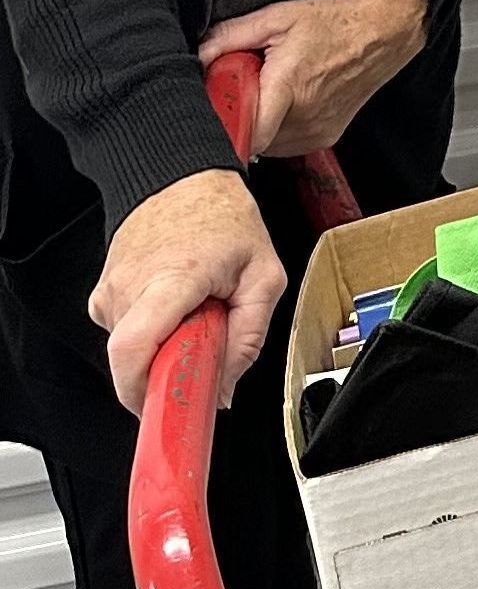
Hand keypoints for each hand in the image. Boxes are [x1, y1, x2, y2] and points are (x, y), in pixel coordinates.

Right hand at [90, 171, 284, 413]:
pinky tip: (175, 304)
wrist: (179, 175)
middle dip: (171, 371)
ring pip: (133, 351)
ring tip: (194, 311)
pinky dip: (154, 332)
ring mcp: (110, 291)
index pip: (133, 351)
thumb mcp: (263, 276)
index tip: (170, 413)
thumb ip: (248, 338)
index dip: (145, 394)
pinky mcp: (103, 296)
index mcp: (171, 280)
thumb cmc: (223, 217)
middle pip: (136, 361)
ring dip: (166, 347)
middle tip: (205, 346)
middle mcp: (130, 287)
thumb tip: (223, 390)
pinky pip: (127, 335)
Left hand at [197, 0, 432, 159]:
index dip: (225, 129)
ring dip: (258, 125)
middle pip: (251, 137)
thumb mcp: (278, 17)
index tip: (215, 113)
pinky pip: (286, 145)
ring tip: (267, 94)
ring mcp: (318, 131)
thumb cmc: (334, 24)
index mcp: (290, 85)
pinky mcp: (326, 138)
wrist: (381, 35)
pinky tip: (284, 103)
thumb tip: (198, 55)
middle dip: (238, 117)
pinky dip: (276, 129)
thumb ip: (232, 35)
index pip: (248, 132)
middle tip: (241, 90)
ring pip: (267, 144)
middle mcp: (305, 115)